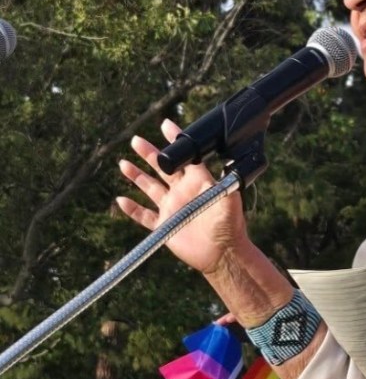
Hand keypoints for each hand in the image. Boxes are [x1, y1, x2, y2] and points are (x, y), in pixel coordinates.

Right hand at [116, 118, 248, 274]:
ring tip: (123, 163)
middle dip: (149, 154)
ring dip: (136, 176)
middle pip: (163, 168)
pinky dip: (131, 209)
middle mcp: (183, 192)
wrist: (223, 254)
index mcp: (199, 182)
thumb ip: (224, 184)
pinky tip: (120, 200)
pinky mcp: (163, 226)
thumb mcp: (230, 201)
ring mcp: (172, 208)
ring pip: (149, 188)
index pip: (186, 156)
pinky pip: (143, 216)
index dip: (176, 141)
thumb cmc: (231, 226)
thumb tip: (223, 168)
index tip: (165, 124)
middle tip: (136, 140)